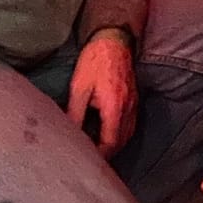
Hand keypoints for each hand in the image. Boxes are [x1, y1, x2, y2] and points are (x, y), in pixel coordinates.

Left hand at [66, 30, 138, 157]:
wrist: (113, 40)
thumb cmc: (94, 62)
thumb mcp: (79, 88)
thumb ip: (75, 114)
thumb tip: (68, 135)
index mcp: (114, 108)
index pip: (110, 143)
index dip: (99, 156)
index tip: (85, 163)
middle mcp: (128, 108)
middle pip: (121, 142)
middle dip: (107, 154)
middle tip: (89, 160)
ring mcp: (134, 103)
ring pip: (128, 134)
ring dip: (114, 145)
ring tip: (97, 150)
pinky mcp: (134, 98)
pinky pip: (130, 123)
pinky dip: (120, 133)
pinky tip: (108, 133)